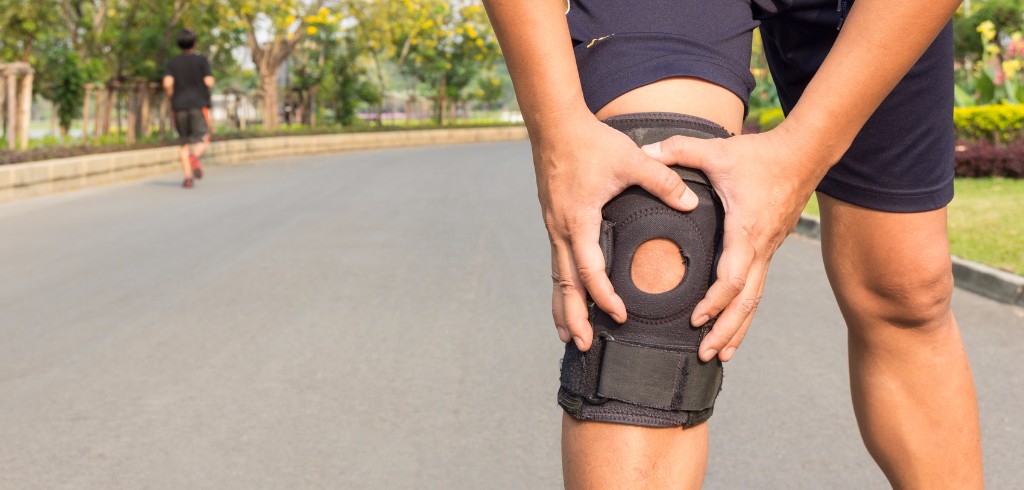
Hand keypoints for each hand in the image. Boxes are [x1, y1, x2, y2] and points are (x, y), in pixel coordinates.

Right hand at [533, 109, 702, 350]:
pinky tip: (567, 299)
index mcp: (579, 219)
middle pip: (565, 285)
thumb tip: (691, 203)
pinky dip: (562, 287)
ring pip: (557, 277)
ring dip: (563, 308)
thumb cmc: (592, 142)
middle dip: (574, 317)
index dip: (605, 296)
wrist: (554, 124)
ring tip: (569, 337)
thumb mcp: (631, 160)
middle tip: (584, 346)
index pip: (590, 269)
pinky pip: (558, 263)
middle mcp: (561, 229)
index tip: (622, 314)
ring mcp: (553, 227)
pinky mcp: (554, 222)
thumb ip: (663, 181)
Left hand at [641, 123, 829, 361]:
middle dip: (725, 330)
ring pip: (754, 301)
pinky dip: (744, 313)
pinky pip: (757, 289)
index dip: (714, 302)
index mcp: (746, 229)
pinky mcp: (768, 250)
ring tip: (719, 355)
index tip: (694, 318)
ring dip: (737, 330)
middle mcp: (761, 247)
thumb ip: (678, 150)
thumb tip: (644, 151)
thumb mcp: (716, 149)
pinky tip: (733, 329)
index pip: (732, 277)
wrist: (803, 153)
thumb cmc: (759, 154)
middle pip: (746, 302)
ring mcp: (768, 251)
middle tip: (705, 355)